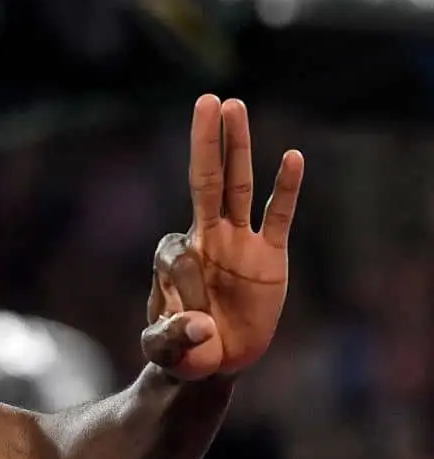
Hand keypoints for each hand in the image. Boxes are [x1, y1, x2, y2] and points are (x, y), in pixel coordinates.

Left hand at [141, 96, 304, 379]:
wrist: (211, 358)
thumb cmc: (181, 350)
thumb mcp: (165, 351)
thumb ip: (172, 340)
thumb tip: (201, 327)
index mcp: (175, 258)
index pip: (178, 254)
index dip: (185, 287)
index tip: (196, 324)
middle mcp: (206, 239)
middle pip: (205, 180)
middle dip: (205, 143)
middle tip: (206, 100)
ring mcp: (238, 242)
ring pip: (238, 186)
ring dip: (237, 147)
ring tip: (234, 105)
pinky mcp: (269, 256)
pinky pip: (278, 216)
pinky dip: (286, 189)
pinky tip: (293, 157)